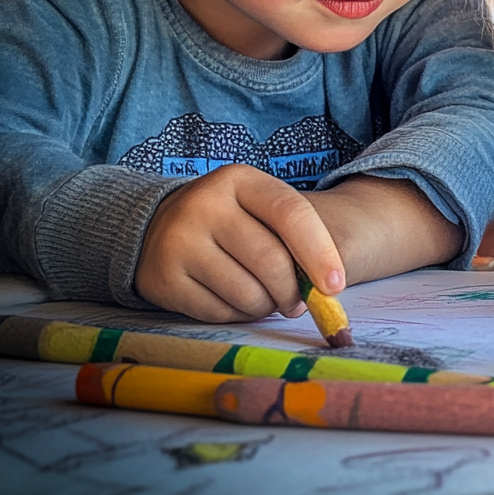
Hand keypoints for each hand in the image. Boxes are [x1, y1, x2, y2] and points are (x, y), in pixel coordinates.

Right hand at [136, 163, 343, 321]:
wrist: (157, 225)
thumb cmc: (229, 218)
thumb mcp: (257, 207)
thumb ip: (292, 235)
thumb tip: (327, 288)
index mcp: (238, 179)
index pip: (290, 213)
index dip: (320, 252)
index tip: (336, 285)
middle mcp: (204, 205)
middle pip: (270, 260)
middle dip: (293, 290)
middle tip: (298, 301)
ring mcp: (179, 242)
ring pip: (246, 293)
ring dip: (268, 306)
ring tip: (268, 299)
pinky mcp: (164, 280)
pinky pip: (219, 312)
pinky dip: (240, 315)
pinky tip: (238, 302)